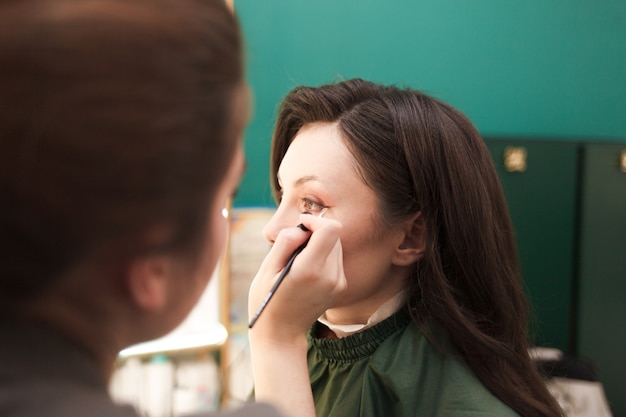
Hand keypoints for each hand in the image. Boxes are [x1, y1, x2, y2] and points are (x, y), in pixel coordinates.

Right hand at [248, 212, 345, 342]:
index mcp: (310, 270)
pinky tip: (308, 271)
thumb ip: (286, 242)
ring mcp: (338, 283)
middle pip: (334, 235)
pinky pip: (336, 259)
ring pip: (336, 245)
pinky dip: (323, 257)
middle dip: (315, 233)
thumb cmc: (267, 298)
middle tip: (294, 247)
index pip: (331, 229)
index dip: (315, 221)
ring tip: (299, 261)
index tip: (299, 227)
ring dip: (320, 245)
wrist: (281, 333)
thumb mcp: (268, 268)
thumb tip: (303, 227)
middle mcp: (330, 276)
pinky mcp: (340, 287)